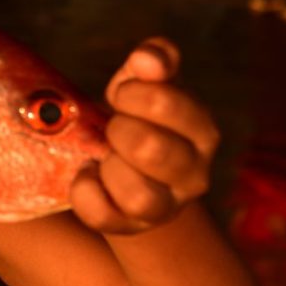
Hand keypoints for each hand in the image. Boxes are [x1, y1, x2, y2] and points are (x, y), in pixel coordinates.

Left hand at [70, 37, 219, 233]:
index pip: (172, 105)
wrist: (128, 169)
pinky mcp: (131, 226)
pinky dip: (85, 194)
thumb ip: (152, 62)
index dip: (133, 94)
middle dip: (120, 130)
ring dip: (110, 168)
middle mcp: (193, 172)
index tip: (122, 94)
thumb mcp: (144, 86)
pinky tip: (86, 175)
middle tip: (112, 126)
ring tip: (103, 156)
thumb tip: (147, 58)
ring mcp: (165, 205)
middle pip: (154, 150)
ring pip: (140, 196)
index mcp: (200, 129)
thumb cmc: (136, 118)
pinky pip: (104, 218)